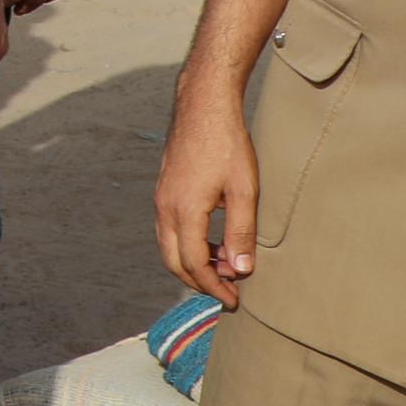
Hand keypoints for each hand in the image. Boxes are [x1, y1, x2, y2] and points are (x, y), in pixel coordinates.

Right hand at [153, 90, 259, 304]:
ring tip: (224, 268)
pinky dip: (187, 245)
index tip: (234, 300)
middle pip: (174, 261)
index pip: (194, 264)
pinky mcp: (164, 189)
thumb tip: (241, 269)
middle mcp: (165, 208)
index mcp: (184, 211)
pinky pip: (169, 229)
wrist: (202, 105)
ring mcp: (161, 198)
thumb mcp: (244, 190)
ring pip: (168, 246)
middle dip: (199, 282)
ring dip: (193, 264)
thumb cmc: (227, 144)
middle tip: (227, 292)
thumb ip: (242, 232)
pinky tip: (212, 240)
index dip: (214, 287)